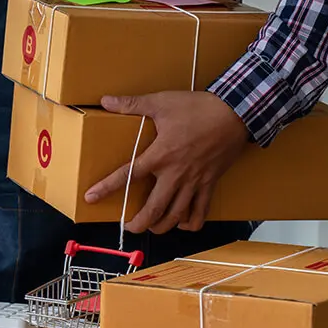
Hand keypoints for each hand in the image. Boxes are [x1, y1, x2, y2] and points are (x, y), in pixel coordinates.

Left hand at [84, 91, 249, 233]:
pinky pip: (202, 210)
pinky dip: (192, 222)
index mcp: (160, 155)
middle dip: (139, 223)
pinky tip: (183, 224)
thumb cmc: (199, 108)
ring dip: (162, 226)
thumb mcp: (161, 102)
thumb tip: (105, 100)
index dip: (107, 187)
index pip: (127, 175)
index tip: (91, 197)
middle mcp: (176, 174)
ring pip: (177, 214)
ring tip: (152, 227)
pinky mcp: (210, 183)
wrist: (236, 113)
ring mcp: (194, 181)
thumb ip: (132, 104)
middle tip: (128, 226)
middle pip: (154, 209)